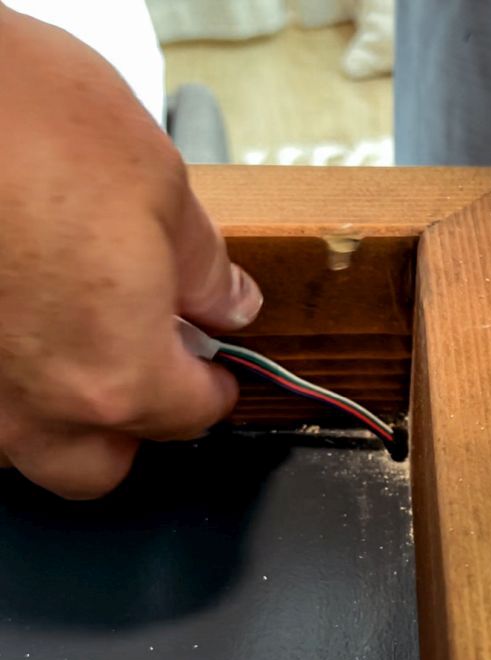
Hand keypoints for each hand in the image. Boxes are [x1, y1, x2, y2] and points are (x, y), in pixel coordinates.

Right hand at [0, 7, 262, 497]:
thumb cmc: (21, 122)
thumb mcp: (153, 180)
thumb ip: (202, 266)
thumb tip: (228, 303)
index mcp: (118, 375)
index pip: (188, 416)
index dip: (213, 387)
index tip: (213, 368)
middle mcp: (36, 408)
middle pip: (98, 467)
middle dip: (129, 430)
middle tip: (142, 369)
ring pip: (23, 451)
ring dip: (55, 420)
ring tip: (66, 351)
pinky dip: (2, 384)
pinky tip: (10, 330)